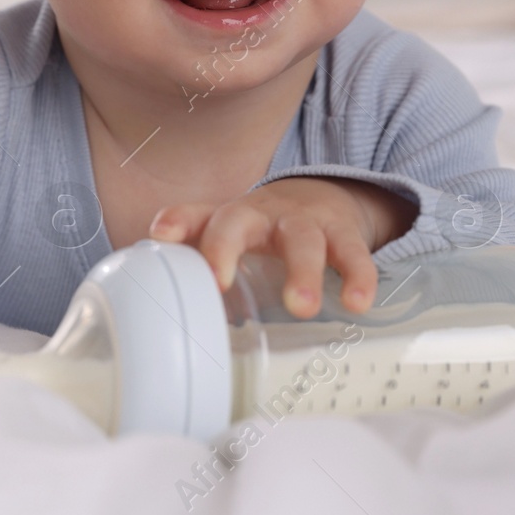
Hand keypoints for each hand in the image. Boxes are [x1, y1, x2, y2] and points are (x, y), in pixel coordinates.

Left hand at [148, 177, 415, 318]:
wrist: (323, 198)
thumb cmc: (261, 231)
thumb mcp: (228, 240)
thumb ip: (197, 269)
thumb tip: (156, 316)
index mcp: (229, 219)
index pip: (196, 215)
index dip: (179, 221)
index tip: (162, 235)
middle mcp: (262, 215)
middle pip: (239, 220)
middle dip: (227, 247)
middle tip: (220, 282)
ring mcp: (305, 222)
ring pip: (303, 239)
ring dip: (301, 271)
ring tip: (301, 308)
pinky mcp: (344, 233)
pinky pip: (353, 253)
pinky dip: (358, 276)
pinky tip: (358, 303)